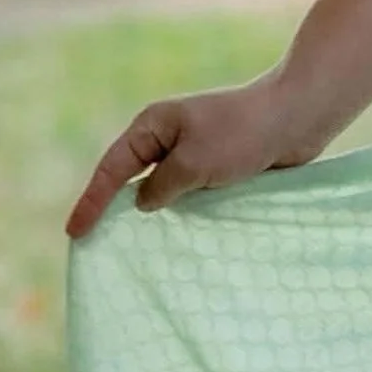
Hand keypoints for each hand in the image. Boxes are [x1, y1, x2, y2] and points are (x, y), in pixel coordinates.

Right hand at [64, 68, 332, 240]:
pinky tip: (175, 243)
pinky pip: (188, 197)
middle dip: (112, 211)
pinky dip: (179, 217)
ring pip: (161, 192)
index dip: (91, 202)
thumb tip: (143, 203)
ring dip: (150, 218)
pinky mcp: (217, 168)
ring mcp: (193, 153)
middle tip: (93, 248)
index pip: (112, 168)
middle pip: (130, 180)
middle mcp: (168, 138)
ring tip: (129, 254)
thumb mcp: (194, 163)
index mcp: (153, 126)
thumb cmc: (243, 133)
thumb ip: (161, 187)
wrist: (297, 118)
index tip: (74, 234)